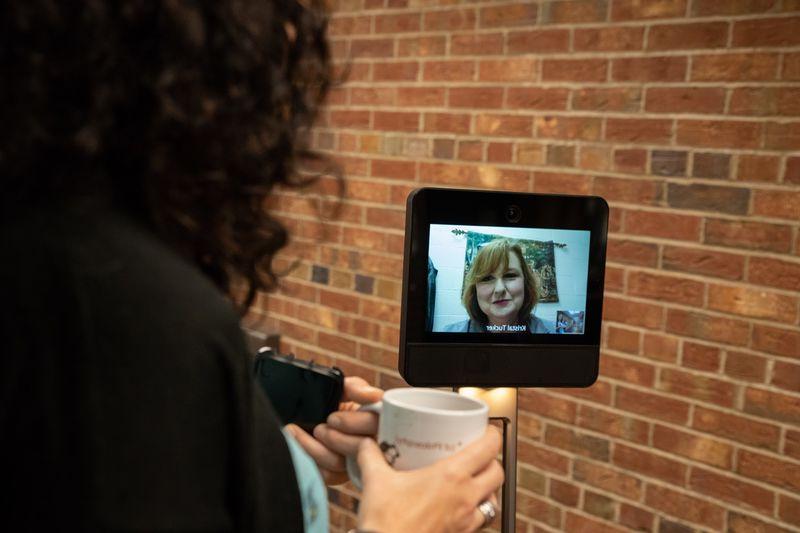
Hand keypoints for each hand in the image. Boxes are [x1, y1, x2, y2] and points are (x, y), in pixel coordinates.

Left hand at [285, 376, 382, 484]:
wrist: (305, 415)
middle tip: (317, 428)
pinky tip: (297, 447)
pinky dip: (309, 460)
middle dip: (335, 438)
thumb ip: (356, 388)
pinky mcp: (338, 476)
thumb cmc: (331, 401)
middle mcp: (370, 445)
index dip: (356, 423)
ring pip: (338, 463)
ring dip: (314, 448)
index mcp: (376, 422)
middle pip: (361, 449)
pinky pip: (326, 475)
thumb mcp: (344, 389)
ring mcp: (354, 463)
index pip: (376, 425)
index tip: (332, 418)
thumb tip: (374, 396)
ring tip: (296, 432)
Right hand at [356, 427, 503, 532]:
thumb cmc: (386, 523)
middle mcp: (465, 498)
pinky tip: (462, 510)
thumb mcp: (375, 481)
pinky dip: (478, 513)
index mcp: (451, 476)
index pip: (489, 449)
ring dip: (489, 490)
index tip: (486, 431)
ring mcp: (466, 521)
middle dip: (492, 462)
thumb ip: (371, 456)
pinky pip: (481, 522)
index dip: (492, 435)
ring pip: (494, 501)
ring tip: (475, 484)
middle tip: (479, 456)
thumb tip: (367, 444)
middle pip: (498, 473)